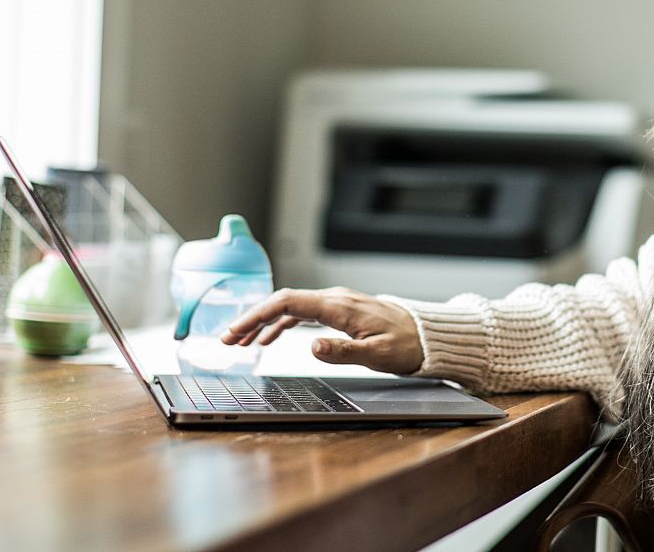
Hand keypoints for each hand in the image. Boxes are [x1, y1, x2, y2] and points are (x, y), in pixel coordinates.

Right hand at [219, 287, 424, 374]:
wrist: (427, 336)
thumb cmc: (406, 345)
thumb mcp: (377, 354)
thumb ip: (344, 351)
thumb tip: (312, 346)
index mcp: (339, 306)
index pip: (287, 302)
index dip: (256, 315)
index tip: (235, 330)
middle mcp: (334, 299)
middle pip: (282, 302)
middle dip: (251, 319)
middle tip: (226, 339)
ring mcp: (336, 303)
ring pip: (289, 307)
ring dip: (262, 322)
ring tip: (240, 341)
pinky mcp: (339, 311)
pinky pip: (302, 312)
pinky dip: (280, 324)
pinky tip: (268, 338)